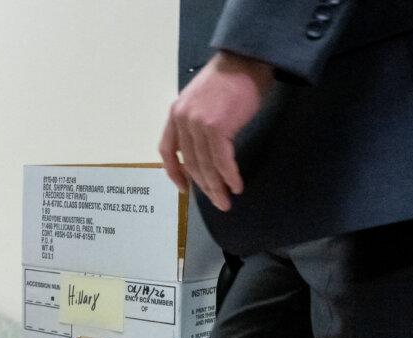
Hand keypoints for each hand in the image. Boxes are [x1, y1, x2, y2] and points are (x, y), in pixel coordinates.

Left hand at [159, 52, 274, 210]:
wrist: (246, 59)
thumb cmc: (229, 78)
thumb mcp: (200, 99)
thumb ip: (195, 122)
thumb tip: (202, 149)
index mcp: (175, 114)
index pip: (166, 150)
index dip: (174, 173)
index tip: (184, 189)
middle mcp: (182, 121)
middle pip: (190, 163)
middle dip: (204, 187)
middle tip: (217, 202)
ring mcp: (198, 125)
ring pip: (206, 165)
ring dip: (217, 187)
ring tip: (226, 201)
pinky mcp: (217, 128)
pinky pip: (222, 161)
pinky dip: (229, 177)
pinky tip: (236, 186)